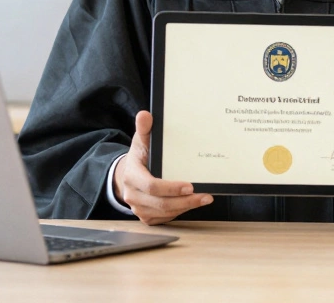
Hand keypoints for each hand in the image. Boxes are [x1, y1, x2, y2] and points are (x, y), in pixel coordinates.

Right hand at [112, 110, 212, 224]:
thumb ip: (145, 130)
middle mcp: (133, 195)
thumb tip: (145, 114)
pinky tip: (193, 204)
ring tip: (205, 198)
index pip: (152, 186)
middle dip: (185, 201)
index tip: (190, 186)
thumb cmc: (140, 157)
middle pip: (161, 203)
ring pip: (165, 213)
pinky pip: (165, 218)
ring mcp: (139, 208)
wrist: (128, 175)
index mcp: (132, 176)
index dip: (171, 188)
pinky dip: (181, 212)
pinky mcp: (147, 216)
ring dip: (186, 207)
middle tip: (205, 195)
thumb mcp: (141, 142)